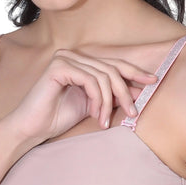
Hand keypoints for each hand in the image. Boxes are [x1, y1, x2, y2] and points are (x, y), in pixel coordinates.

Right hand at [0, 49, 156, 146]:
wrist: (31, 129)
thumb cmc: (58, 117)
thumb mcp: (92, 104)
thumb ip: (109, 94)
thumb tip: (136, 89)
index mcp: (80, 61)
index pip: (113, 63)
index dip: (135, 72)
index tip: (153, 81)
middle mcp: (72, 55)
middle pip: (112, 68)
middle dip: (125, 91)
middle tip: (132, 112)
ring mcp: (64, 58)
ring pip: (103, 76)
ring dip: (109, 102)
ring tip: (105, 120)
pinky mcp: (59, 66)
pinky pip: (90, 80)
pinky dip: (98, 99)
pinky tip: (96, 115)